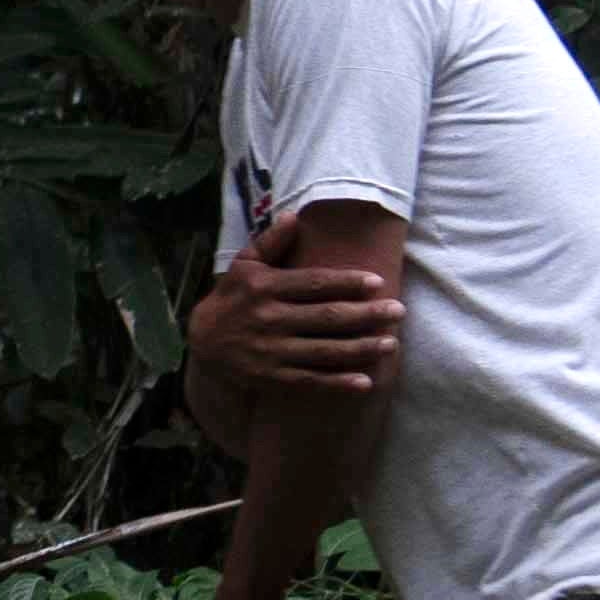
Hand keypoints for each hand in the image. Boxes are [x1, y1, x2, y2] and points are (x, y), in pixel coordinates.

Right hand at [186, 217, 405, 411]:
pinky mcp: (272, 378)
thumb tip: (294, 216)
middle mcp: (269, 319)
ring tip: (390, 344)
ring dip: (361, 348)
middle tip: (397, 311)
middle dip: (366, 314)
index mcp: (265, 287)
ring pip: (324, 351)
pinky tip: (365, 381)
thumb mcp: (244, 265)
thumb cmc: (232, 298)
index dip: (346, 282)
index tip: (377, 281)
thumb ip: (270, 242)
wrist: (201, 342)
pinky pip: (311, 380)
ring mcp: (272, 351)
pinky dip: (338, 383)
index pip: (313, 283)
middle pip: (326, 317)